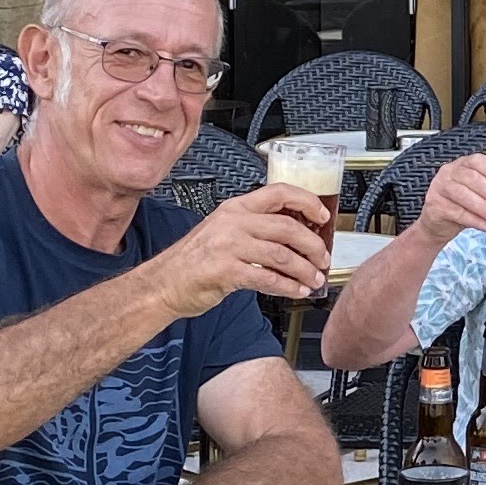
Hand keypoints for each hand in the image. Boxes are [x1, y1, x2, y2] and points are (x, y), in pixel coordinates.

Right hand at [151, 184, 333, 316]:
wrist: (162, 284)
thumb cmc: (193, 261)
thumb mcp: (223, 232)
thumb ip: (254, 229)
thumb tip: (294, 236)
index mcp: (235, 208)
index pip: (279, 193)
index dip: (307, 201)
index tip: (323, 215)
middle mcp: (233, 222)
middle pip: (287, 226)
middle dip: (312, 245)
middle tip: (323, 258)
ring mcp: (228, 246)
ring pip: (281, 254)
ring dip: (304, 270)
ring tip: (314, 279)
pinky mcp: (225, 271)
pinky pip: (267, 278)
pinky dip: (287, 286)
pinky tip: (296, 291)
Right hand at [415, 152, 485, 242]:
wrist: (438, 223)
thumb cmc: (463, 204)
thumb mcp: (478, 193)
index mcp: (463, 164)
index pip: (478, 161)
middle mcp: (449, 172)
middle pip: (472, 179)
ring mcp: (439, 187)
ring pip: (464, 195)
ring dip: (485, 208)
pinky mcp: (434, 205)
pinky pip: (457, 212)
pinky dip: (475, 220)